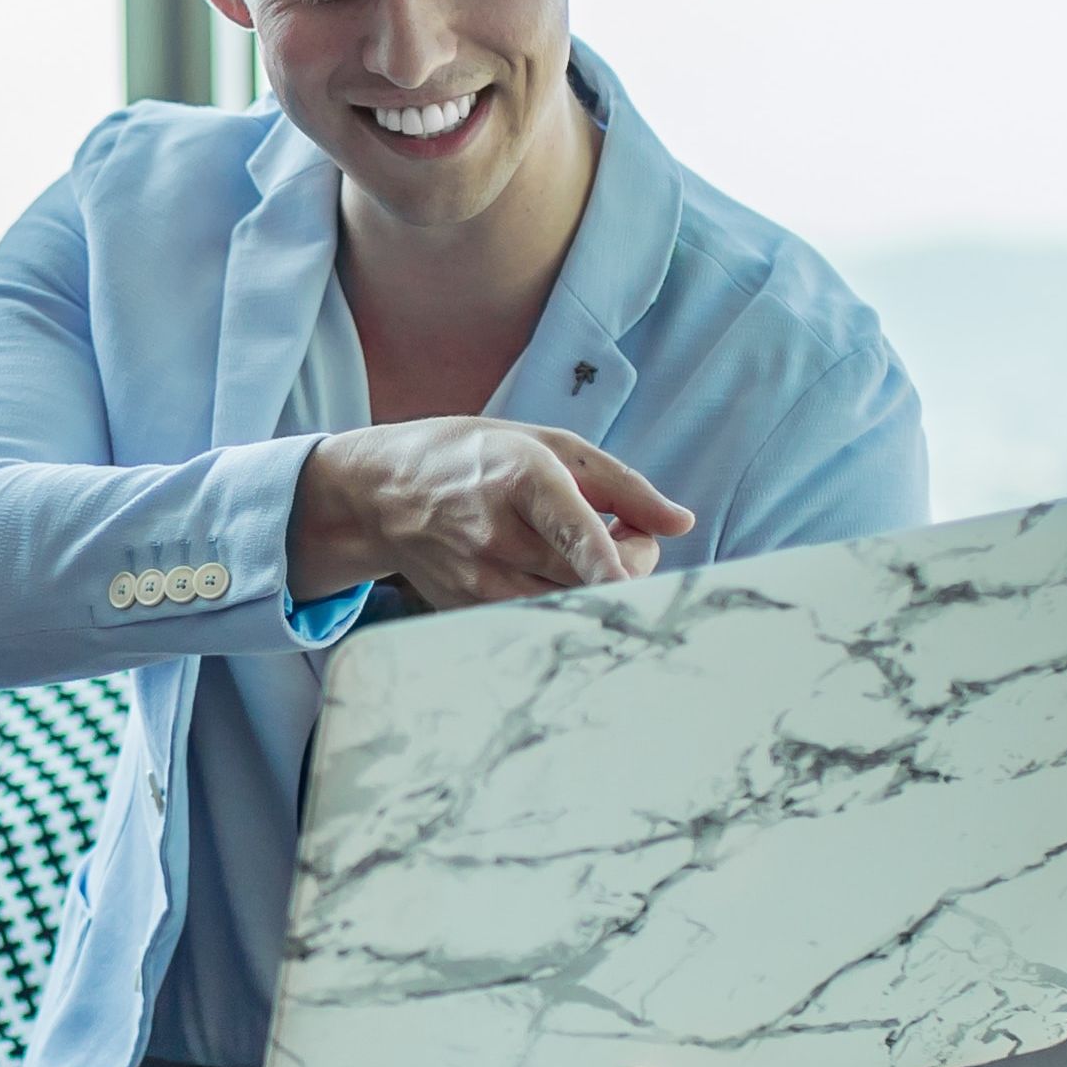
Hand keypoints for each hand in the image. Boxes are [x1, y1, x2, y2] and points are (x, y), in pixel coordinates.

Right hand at [291, 418, 697, 610]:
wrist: (384, 491)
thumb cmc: (477, 458)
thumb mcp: (550, 445)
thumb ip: (623, 485)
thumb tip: (681, 524)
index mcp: (520, 476)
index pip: (574, 531)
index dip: (611, 564)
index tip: (638, 583)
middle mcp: (496, 532)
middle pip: (588, 578)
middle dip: (632, 564)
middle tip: (628, 535)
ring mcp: (477, 578)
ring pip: (567, 606)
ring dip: (599, 588)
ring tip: (587, 552)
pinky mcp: (466, 608)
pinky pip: (536, 620)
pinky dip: (563, 604)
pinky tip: (552, 573)